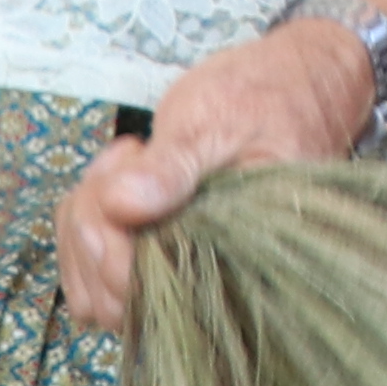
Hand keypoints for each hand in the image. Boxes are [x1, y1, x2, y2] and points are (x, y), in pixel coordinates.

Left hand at [61, 18, 381, 330]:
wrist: (302, 87)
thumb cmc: (267, 100)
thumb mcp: (217, 120)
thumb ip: (170, 167)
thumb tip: (120, 205)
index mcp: (235, 257)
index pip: (144, 289)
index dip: (110, 238)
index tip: (129, 164)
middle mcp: (209, 284)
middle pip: (109, 298)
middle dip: (93, 223)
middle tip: (129, 158)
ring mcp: (182, 278)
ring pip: (93, 292)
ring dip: (84, 225)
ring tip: (129, 166)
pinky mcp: (164, 262)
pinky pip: (95, 275)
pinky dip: (84, 228)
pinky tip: (117, 183)